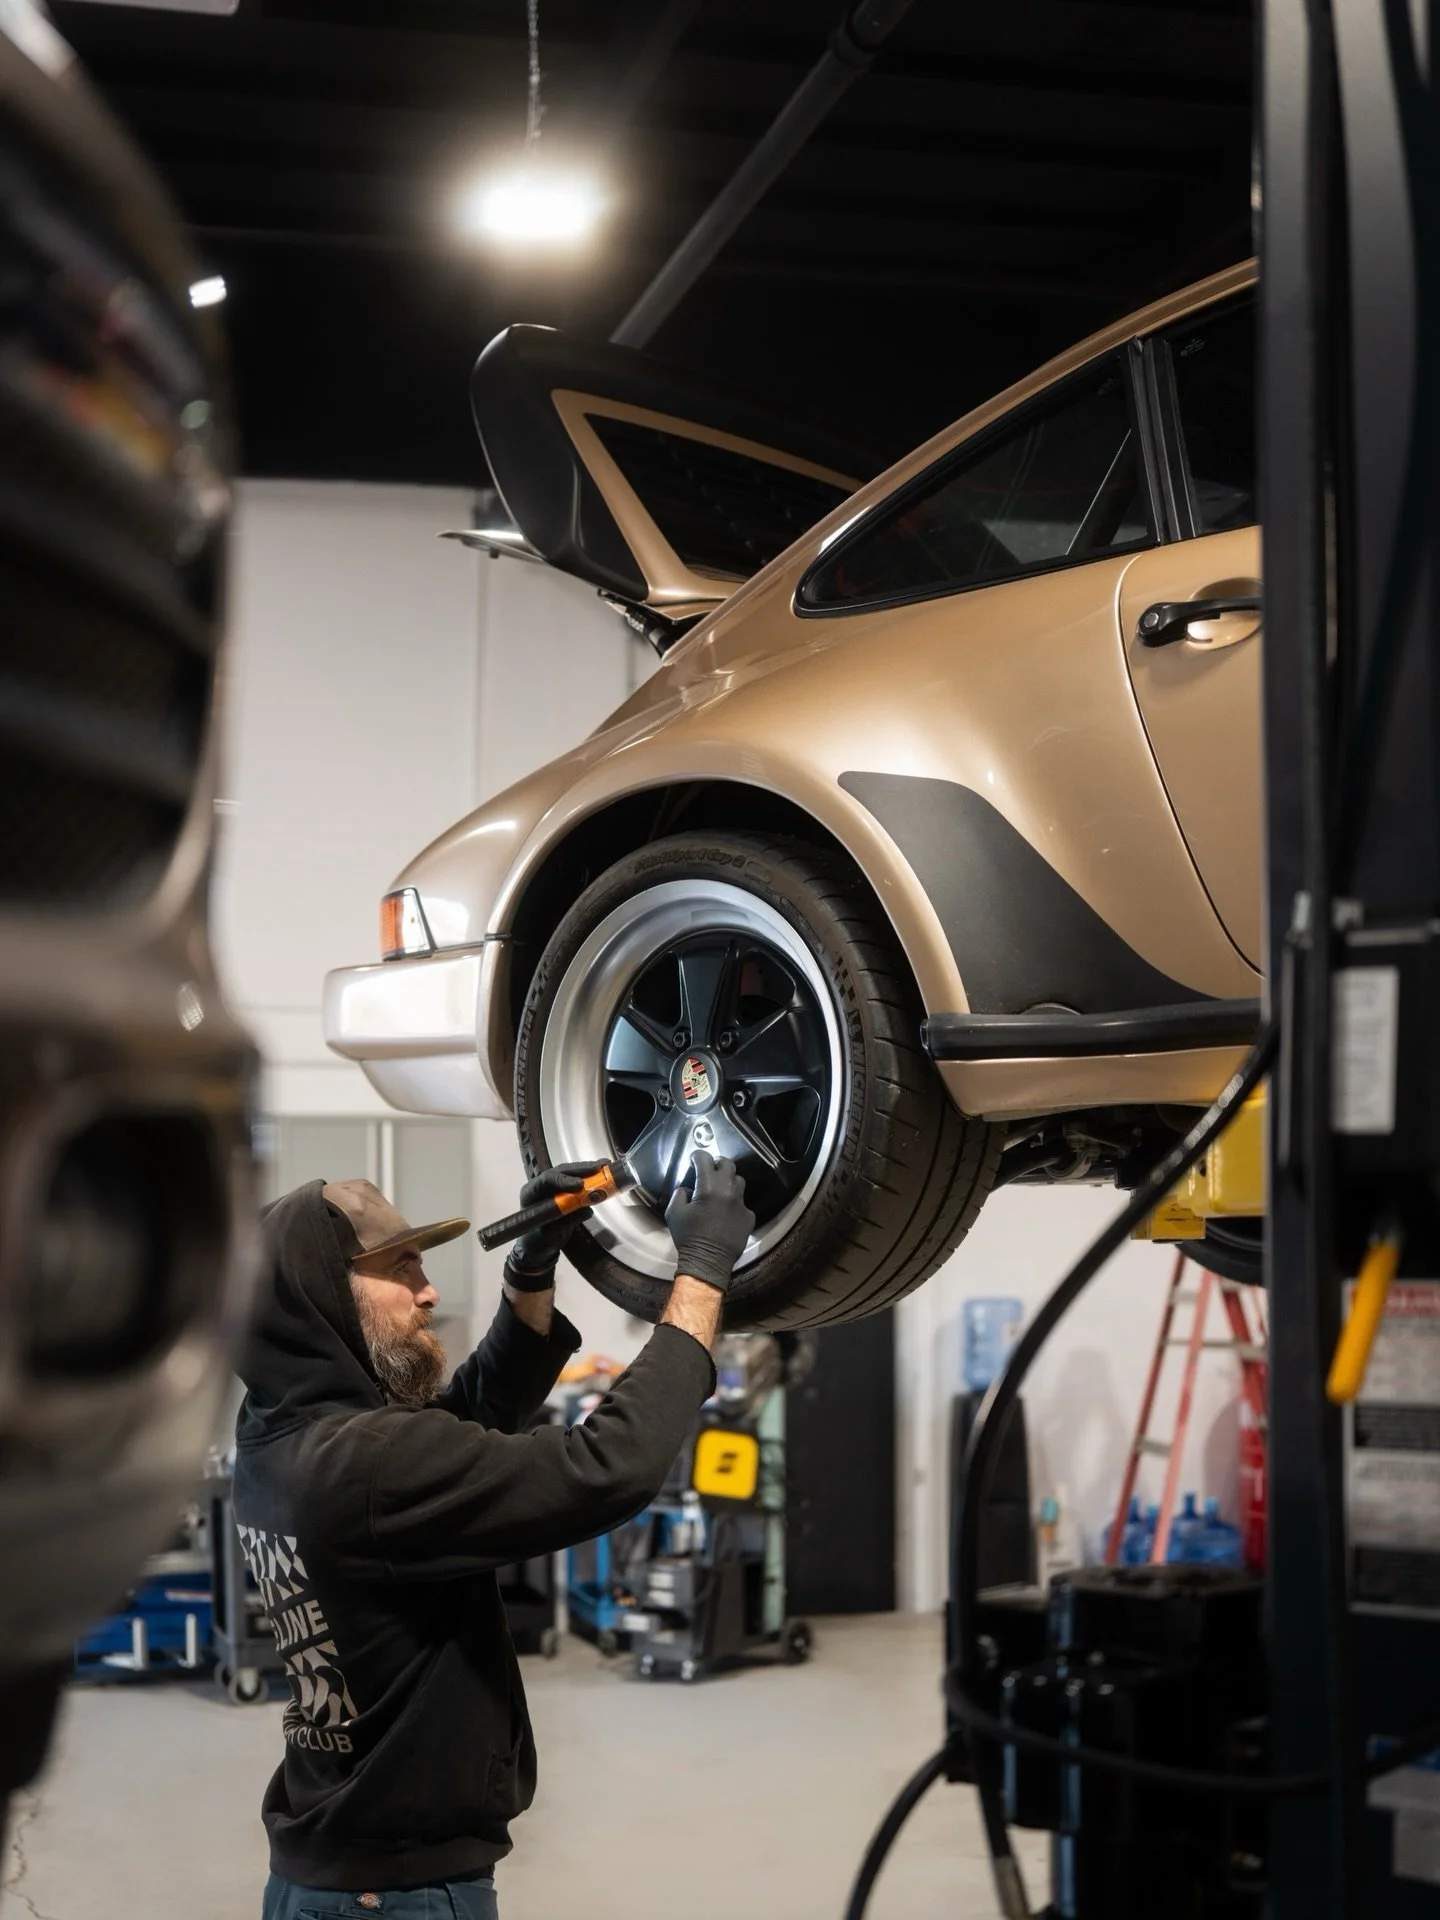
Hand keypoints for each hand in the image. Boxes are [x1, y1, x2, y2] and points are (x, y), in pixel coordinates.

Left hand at [504, 1161, 604, 1292]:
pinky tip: (603, 1176)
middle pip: (562, 1171)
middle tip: (599, 1168)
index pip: (547, 1180)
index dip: (564, 1180)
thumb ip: (566, 1221)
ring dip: (588, 1170)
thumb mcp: (549, 1234)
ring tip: (605, 1167)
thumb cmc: (536, 1241)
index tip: (580, 1185)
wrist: (538, 1248)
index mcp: (531, 1193)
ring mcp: (554, 1188)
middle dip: (581, 1169)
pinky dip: (591, 1180)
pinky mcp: (565, 1192)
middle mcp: (542, 1186)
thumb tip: (587, 1210)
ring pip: (571, 1174)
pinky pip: (578, 1183)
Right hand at [664, 1153, 754, 1293]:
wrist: (708, 1262)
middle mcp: (728, 1191)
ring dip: (728, 1181)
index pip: (704, 1159)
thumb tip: (688, 1189)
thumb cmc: (688, 1237)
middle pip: (727, 1164)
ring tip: (719, 1190)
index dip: (697, 1156)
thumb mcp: (673, 1213)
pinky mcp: (749, 1216)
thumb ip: (680, 1194)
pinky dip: (734, 1203)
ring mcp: (741, 1204)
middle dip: (716, 1164)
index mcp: (708, 1187)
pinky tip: (726, 1213)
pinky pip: (743, 1203)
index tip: (693, 1159)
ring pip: (738, 1181)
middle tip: (708, 1170)